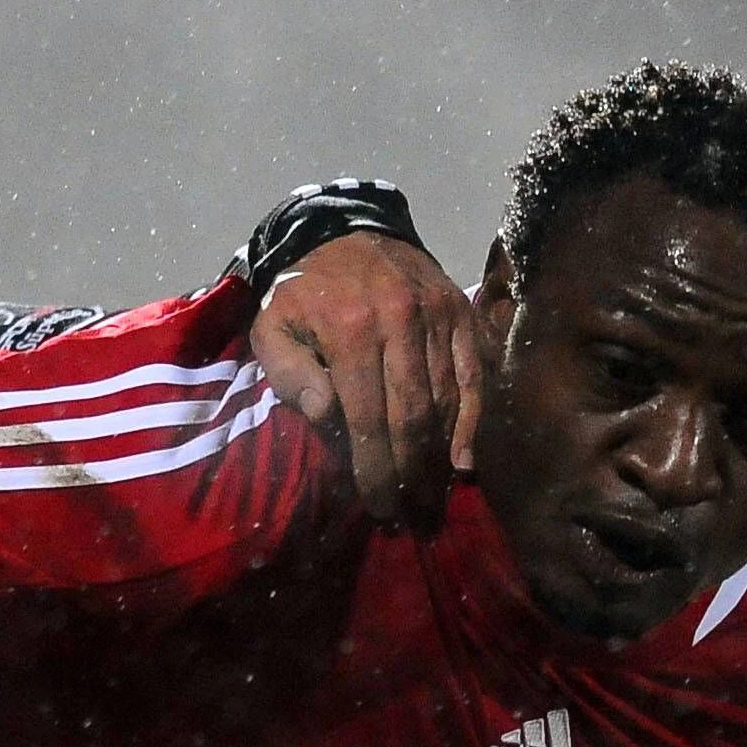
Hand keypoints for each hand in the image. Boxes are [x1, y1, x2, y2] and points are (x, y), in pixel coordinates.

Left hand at [251, 232, 486, 524]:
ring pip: (445, 400)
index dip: (375, 469)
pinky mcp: (460, 311)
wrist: (343, 230)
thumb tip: (324, 415)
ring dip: (439, 457)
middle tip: (409, 515)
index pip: (367, 417)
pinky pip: (473, 375)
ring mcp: (437, 315)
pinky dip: (472, 421)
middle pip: (412, 416)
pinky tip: (464, 461)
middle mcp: (401, 321)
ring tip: (430, 498)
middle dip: (410, 473)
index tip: (378, 506)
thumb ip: (290, 373)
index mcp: (351, 329)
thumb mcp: (272, 328)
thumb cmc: (301, 293)